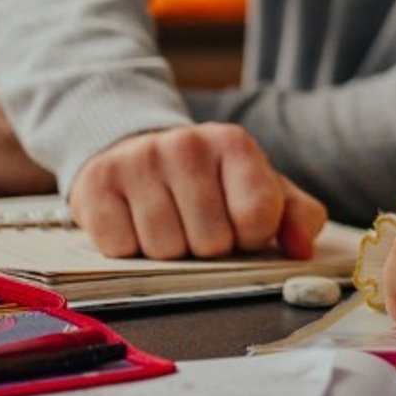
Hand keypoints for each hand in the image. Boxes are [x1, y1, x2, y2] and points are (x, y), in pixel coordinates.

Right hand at [69, 125, 325, 260]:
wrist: (137, 154)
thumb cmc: (209, 184)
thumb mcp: (259, 190)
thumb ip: (296, 217)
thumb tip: (301, 248)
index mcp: (233, 143)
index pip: (257, 216)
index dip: (250, 236)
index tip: (239, 225)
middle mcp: (185, 144)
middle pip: (210, 242)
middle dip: (207, 247)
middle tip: (196, 224)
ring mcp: (137, 161)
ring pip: (165, 250)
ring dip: (168, 251)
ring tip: (167, 222)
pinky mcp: (94, 185)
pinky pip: (120, 248)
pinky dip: (128, 247)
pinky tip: (133, 222)